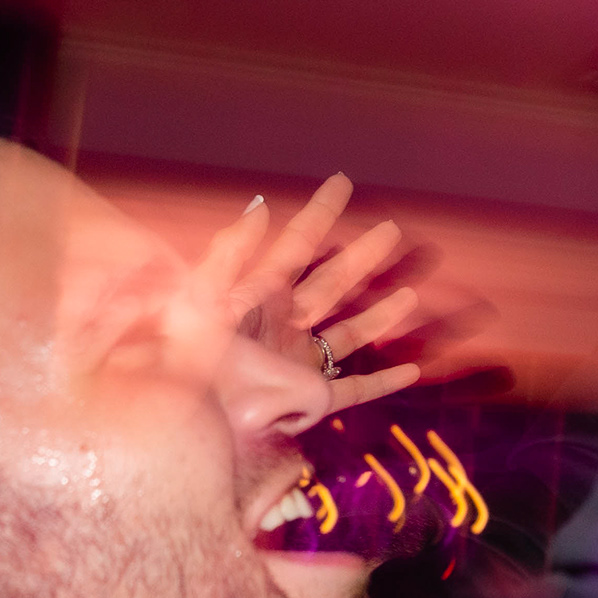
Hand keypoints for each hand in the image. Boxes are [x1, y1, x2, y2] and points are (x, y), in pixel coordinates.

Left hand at [198, 179, 423, 413]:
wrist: (190, 414)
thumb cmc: (186, 356)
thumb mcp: (201, 294)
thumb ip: (231, 252)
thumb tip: (260, 205)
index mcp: (259, 297)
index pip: (295, 245)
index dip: (318, 214)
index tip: (340, 183)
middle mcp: (284, 326)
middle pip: (333, 283)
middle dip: (363, 257)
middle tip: (391, 230)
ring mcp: (299, 362)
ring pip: (351, 333)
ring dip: (381, 314)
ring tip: (411, 294)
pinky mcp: (311, 399)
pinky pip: (355, 389)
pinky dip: (384, 382)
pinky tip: (411, 371)